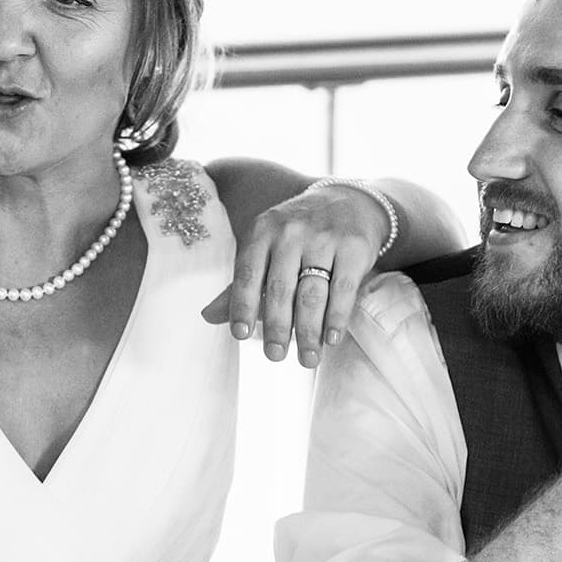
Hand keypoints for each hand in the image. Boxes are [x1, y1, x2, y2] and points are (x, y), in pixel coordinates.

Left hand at [201, 182, 393, 366]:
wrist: (348, 202)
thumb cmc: (298, 235)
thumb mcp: (266, 248)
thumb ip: (242, 283)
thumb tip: (207, 316)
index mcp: (262, 231)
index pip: (247, 274)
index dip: (242, 306)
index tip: (240, 336)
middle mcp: (291, 232)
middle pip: (280, 289)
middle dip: (276, 328)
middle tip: (274, 356)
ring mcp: (324, 238)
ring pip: (311, 294)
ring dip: (308, 332)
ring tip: (307, 358)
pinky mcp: (354, 247)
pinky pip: (342, 289)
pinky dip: (336, 318)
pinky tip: (330, 338)